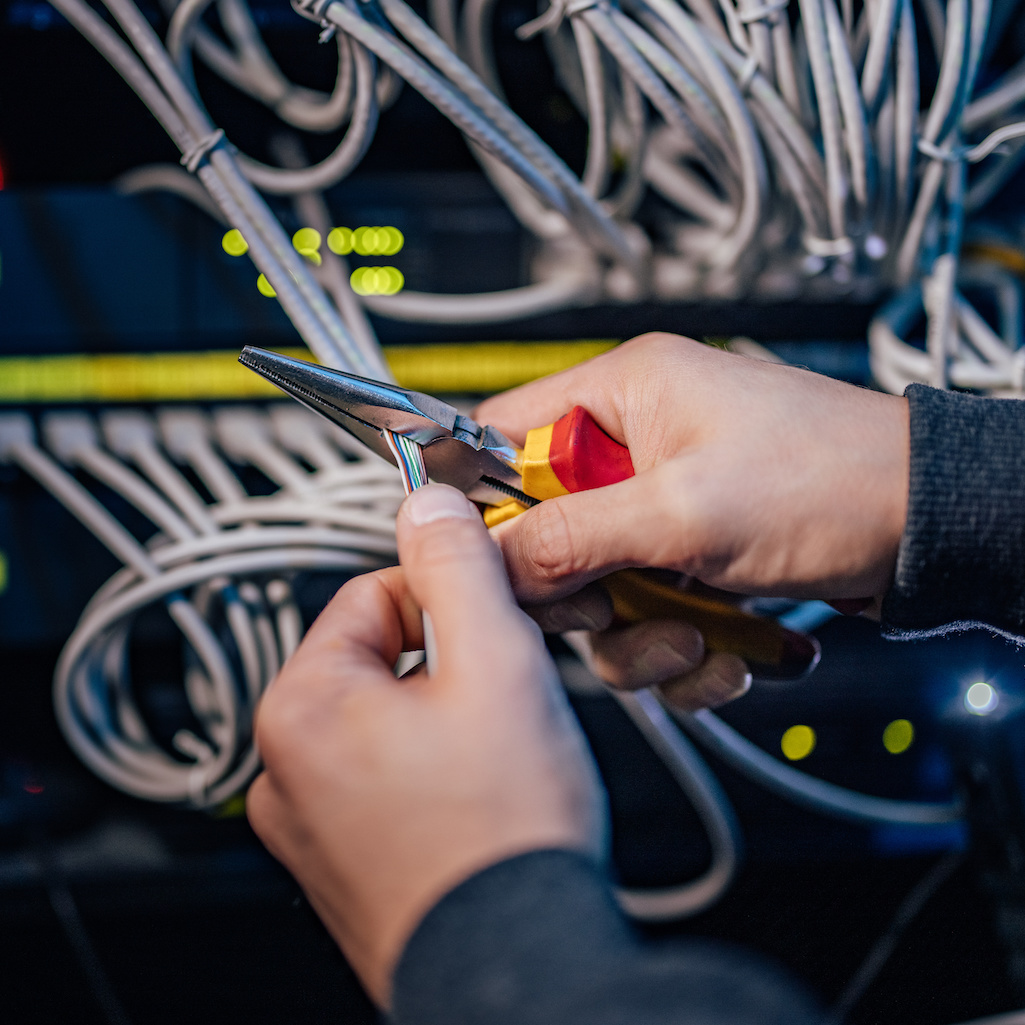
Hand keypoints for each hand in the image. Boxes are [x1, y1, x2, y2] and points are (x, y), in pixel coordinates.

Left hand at [247, 484, 603, 1006]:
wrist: (521, 967)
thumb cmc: (506, 832)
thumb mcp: (496, 661)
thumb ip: (458, 568)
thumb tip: (427, 502)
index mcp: (302, 710)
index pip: (371, 597)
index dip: (446, 599)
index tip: (493, 621)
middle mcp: (284, 771)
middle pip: (378, 659)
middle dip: (447, 664)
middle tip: (504, 700)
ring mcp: (307, 826)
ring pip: (386, 720)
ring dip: (444, 718)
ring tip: (497, 758)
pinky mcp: (339, 865)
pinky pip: (383, 781)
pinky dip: (431, 773)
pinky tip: (478, 800)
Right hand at [475, 333, 909, 707]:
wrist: (932, 527)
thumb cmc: (835, 479)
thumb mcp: (686, 510)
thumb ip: (574, 537)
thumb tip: (493, 561)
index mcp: (624, 392)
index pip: (505, 435)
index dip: (488, 503)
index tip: (495, 566)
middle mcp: (637, 443)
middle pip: (548, 529)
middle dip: (585, 594)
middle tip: (614, 614)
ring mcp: (666, 503)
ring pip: (602, 587)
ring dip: (646, 637)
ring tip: (704, 645)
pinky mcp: (694, 552)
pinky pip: (653, 611)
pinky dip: (687, 646)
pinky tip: (738, 649)